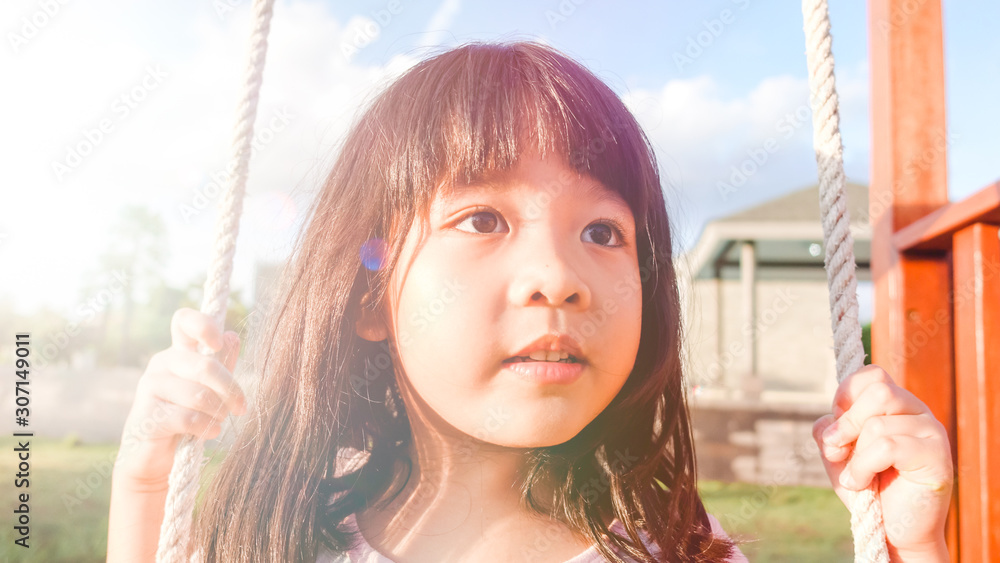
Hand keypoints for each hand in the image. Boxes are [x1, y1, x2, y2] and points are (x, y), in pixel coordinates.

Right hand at [113, 308, 246, 490]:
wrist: (155, 457)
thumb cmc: (185, 418)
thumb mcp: (208, 388)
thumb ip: (220, 364)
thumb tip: (232, 336)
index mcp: (178, 352)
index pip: (183, 321)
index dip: (204, 325)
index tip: (219, 343)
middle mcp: (161, 363)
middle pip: (205, 366)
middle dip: (230, 390)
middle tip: (240, 407)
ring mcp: (150, 387)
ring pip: (200, 395)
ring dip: (218, 413)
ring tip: (217, 421)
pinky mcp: (147, 414)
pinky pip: (190, 418)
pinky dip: (206, 428)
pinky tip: (207, 433)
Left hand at [812, 365, 952, 560]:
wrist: (895, 532)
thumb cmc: (868, 489)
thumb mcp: (839, 455)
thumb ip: (829, 432)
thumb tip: (827, 421)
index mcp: (897, 405)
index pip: (872, 375)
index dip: (845, 396)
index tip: (834, 430)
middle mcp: (918, 412)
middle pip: (878, 390)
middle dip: (847, 423)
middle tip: (835, 451)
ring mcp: (931, 432)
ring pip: (878, 423)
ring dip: (854, 456)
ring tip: (854, 478)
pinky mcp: (936, 456)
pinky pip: (887, 446)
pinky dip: (863, 467)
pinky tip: (862, 484)